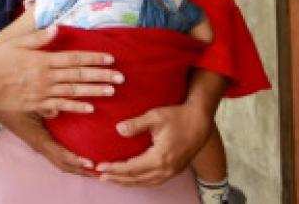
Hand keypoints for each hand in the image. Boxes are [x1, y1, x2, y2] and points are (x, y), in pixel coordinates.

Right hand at [0, 26, 122, 121]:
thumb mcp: (15, 44)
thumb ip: (38, 38)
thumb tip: (57, 28)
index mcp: (42, 59)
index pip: (74, 58)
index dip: (93, 58)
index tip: (110, 58)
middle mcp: (46, 76)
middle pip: (79, 75)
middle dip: (101, 75)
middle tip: (120, 76)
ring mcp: (43, 92)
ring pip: (74, 91)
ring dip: (95, 91)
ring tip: (112, 90)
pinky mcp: (38, 105)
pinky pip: (61, 106)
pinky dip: (77, 107)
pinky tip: (91, 108)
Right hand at [0, 111, 95, 175]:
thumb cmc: (11, 103)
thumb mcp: (29, 105)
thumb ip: (44, 108)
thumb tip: (57, 110)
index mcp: (38, 139)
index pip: (59, 155)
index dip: (75, 161)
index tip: (90, 163)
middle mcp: (39, 145)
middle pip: (63, 164)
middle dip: (80, 170)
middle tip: (98, 172)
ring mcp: (38, 145)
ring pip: (60, 162)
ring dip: (76, 167)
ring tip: (92, 168)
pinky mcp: (39, 141)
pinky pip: (57, 155)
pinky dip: (70, 159)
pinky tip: (79, 156)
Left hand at [95, 101, 211, 185]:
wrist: (200, 120)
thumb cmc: (178, 116)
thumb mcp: (155, 116)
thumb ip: (136, 124)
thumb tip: (118, 130)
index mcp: (160, 158)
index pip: (131, 168)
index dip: (114, 169)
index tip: (99, 167)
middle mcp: (166, 169)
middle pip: (137, 179)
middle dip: (117, 179)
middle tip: (100, 176)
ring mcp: (172, 171)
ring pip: (145, 182)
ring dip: (127, 182)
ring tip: (112, 180)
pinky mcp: (175, 170)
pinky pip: (154, 181)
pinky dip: (140, 182)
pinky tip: (132, 179)